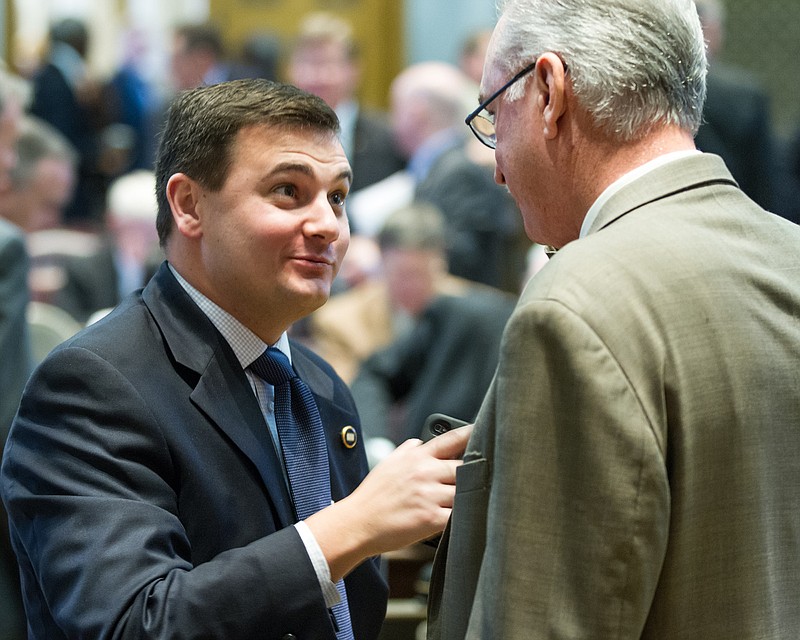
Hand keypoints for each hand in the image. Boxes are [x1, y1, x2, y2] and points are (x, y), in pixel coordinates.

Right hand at [306, 424, 471, 580]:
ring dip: (469, 496)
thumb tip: (423, 441)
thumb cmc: (373, 495)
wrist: (358, 523)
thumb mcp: (389, 463)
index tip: (485, 430)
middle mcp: (425, 472)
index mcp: (416, 457)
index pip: (451, 439)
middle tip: (483, 475)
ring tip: (474, 499)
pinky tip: (464, 518)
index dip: (472, 433)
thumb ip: (409, 450)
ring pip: (465, 492)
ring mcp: (429, 495)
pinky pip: (458, 516)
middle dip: (474, 472)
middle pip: (465, 467)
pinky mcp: (431, 519)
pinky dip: (463, 517)